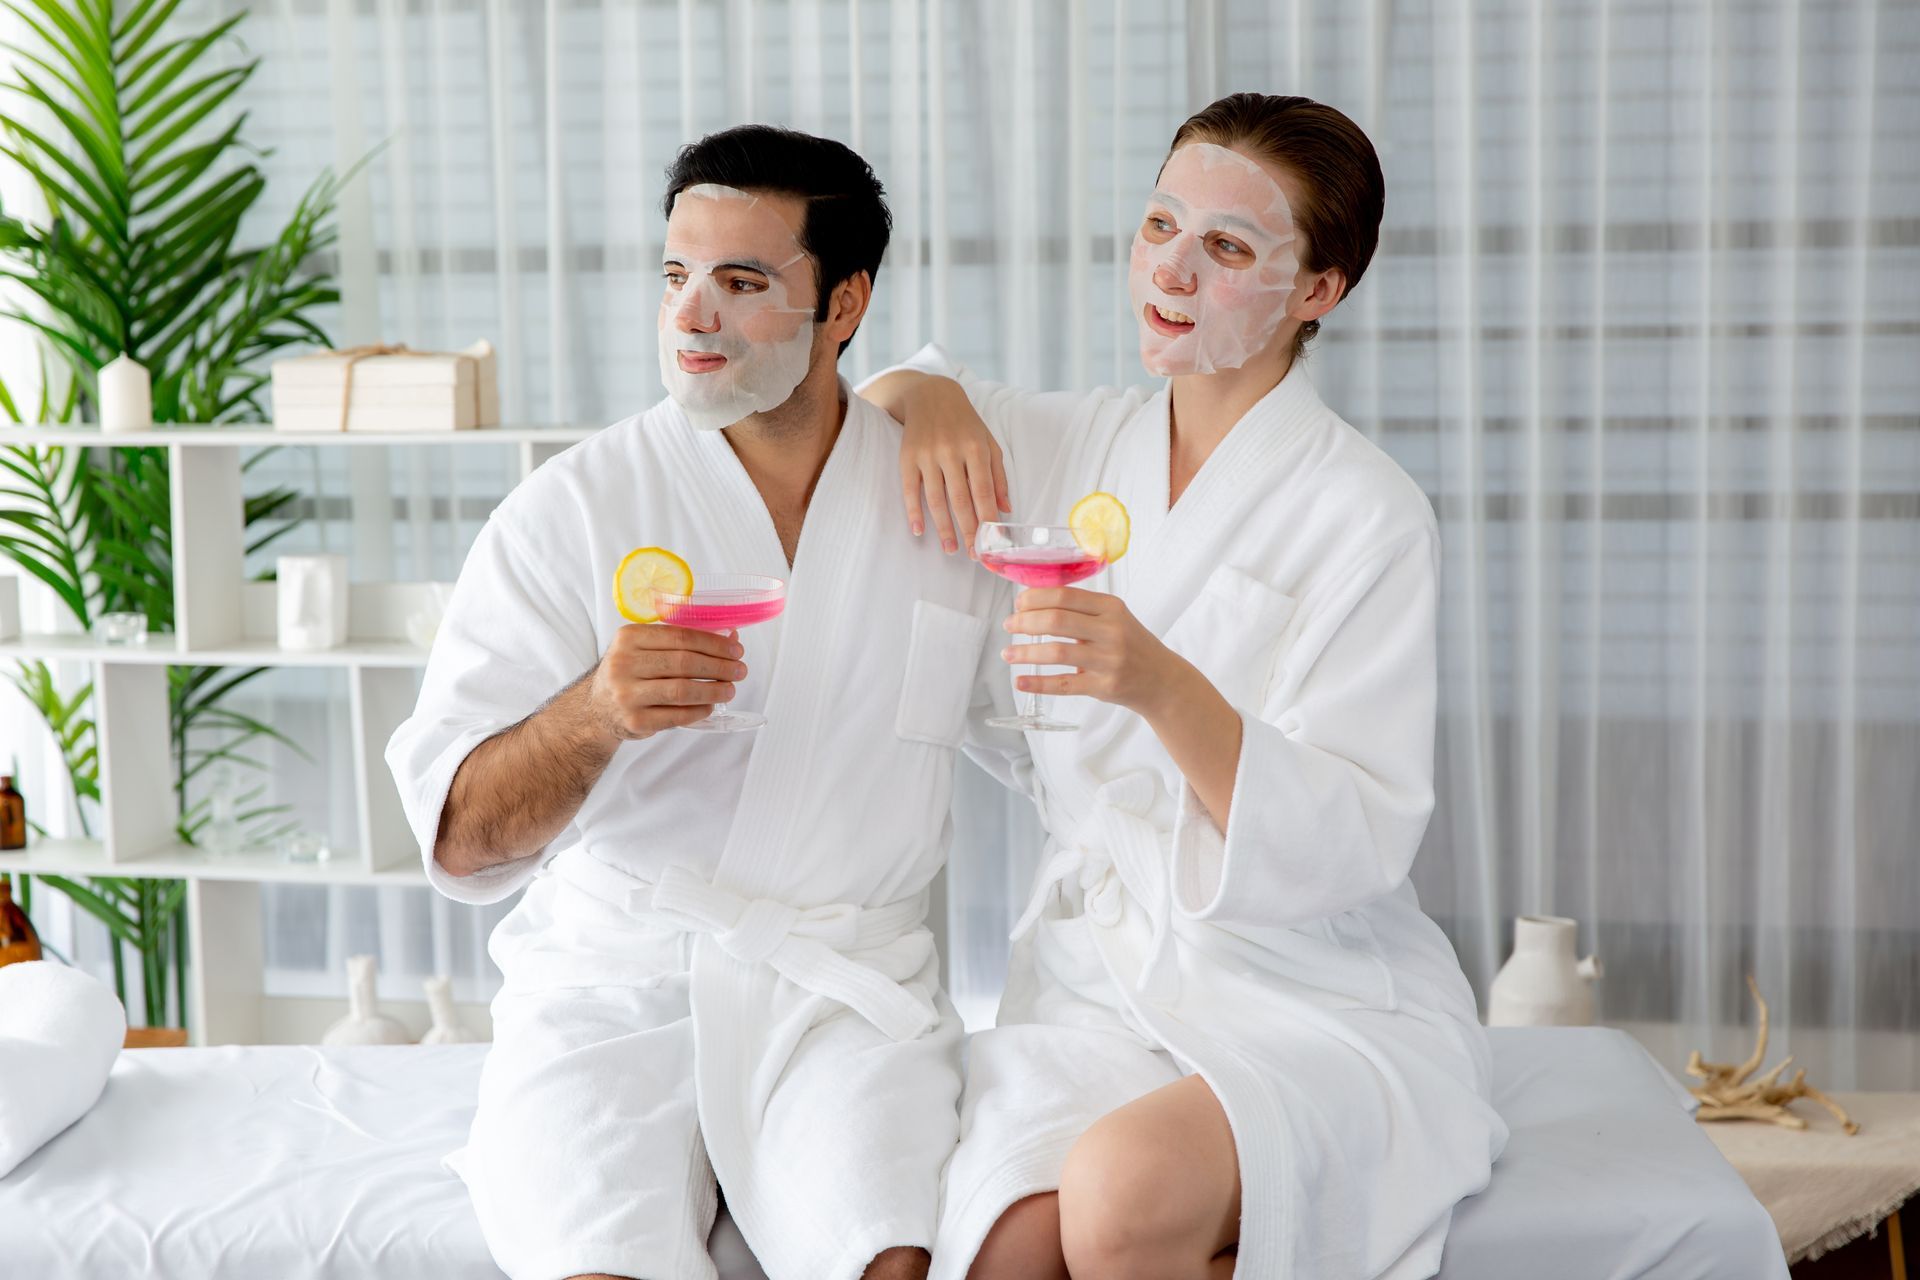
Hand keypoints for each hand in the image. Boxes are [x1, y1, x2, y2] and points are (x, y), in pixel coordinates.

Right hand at [588, 624, 745, 738]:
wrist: (598, 708)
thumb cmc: (630, 672)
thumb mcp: (645, 648)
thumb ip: (683, 642)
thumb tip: (731, 638)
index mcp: (629, 637)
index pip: (680, 637)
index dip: (714, 644)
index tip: (736, 649)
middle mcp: (623, 664)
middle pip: (684, 663)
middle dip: (719, 667)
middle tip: (740, 670)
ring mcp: (627, 694)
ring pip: (682, 690)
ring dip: (713, 690)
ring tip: (730, 689)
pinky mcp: (634, 721)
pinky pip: (676, 716)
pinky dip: (699, 711)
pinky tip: (711, 706)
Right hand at [876, 373, 1009, 554]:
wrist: (931, 395)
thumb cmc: (965, 423)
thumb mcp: (989, 443)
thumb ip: (998, 476)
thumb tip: (1005, 509)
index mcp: (975, 448)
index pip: (983, 491)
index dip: (987, 519)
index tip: (992, 542)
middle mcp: (951, 451)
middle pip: (961, 499)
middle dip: (968, 530)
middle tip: (973, 554)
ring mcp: (927, 454)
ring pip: (936, 499)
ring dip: (944, 528)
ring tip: (951, 549)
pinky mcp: (907, 457)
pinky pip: (910, 490)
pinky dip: (913, 512)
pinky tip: (920, 531)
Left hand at [1002, 588, 1190, 715]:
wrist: (1162, 679)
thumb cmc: (1132, 645)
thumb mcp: (1115, 618)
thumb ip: (1082, 609)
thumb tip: (1034, 603)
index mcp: (1111, 607)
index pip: (1065, 595)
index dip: (1035, 598)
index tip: (1018, 604)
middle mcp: (1111, 631)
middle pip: (1057, 621)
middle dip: (1025, 622)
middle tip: (1009, 625)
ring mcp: (1108, 660)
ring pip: (1057, 652)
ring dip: (1026, 652)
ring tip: (1008, 653)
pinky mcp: (1104, 686)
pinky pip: (1064, 684)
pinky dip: (1038, 683)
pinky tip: (1020, 681)